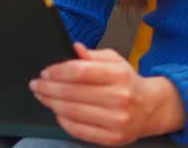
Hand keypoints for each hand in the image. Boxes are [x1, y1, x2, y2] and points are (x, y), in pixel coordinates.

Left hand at [31, 43, 185, 145]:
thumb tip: (74, 48)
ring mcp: (116, 121)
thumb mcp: (115, 61)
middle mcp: (119, 98)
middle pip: (72, 93)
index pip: (80, 72)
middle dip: (48, 88)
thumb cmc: (128, 82)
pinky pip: (78, 130)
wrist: (151, 108)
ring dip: (51, 103)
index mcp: (119, 75)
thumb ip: (93, 55)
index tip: (45, 72)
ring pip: (72, 112)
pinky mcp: (111, 138)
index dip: (58, 72)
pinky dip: (63, 120)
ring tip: (43, 96)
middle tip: (36, 84)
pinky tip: (57, 111)